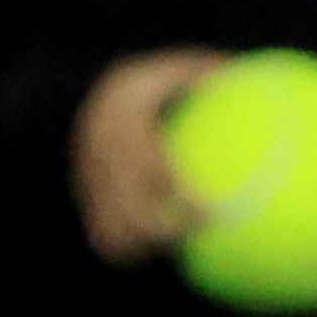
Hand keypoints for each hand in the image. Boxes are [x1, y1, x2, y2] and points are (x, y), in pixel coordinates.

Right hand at [72, 49, 232, 263]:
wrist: (66, 100)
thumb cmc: (134, 85)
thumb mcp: (166, 68)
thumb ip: (204, 72)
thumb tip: (250, 72)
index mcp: (124, 138)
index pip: (155, 176)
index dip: (184, 198)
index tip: (217, 208)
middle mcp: (104, 169)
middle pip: (133, 217)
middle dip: (169, 231)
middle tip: (208, 228)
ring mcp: (92, 190)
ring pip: (114, 235)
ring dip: (145, 245)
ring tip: (178, 244)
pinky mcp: (87, 203)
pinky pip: (105, 236)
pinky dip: (130, 247)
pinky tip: (159, 247)